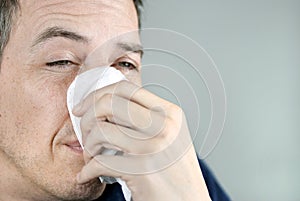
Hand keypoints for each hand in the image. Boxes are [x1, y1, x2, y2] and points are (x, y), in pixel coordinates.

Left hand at [73, 80, 210, 200]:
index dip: (97, 94)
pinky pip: (100, 163)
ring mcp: (153, 147)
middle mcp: (163, 125)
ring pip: (101, 131)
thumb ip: (147, 119)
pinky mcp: (143, 170)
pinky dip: (87, 170)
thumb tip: (106, 107)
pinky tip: (87, 175)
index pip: (126, 88)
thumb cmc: (175, 171)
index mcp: (169, 113)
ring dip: (87, 145)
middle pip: (109, 103)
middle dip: (87, 117)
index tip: (83, 107)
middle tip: (84, 132)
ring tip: (91, 157)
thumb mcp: (170, 136)